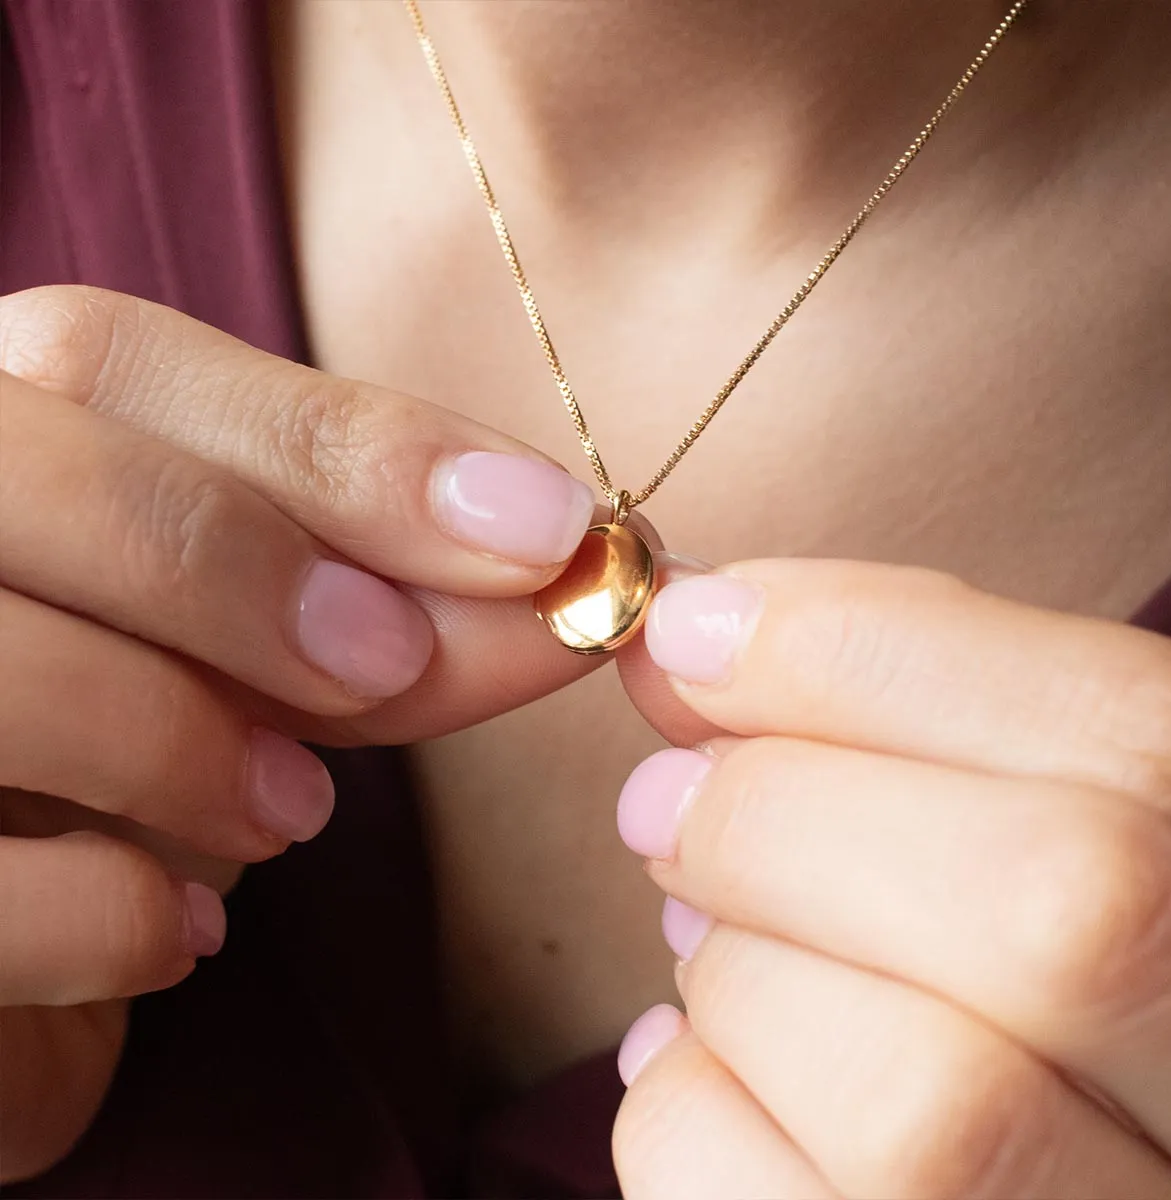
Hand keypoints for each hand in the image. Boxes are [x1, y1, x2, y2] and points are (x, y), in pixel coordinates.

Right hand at [0, 285, 600, 1179]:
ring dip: (192, 746)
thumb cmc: (128, 776)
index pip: (115, 359)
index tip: (547, 530)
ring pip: (1, 670)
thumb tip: (565, 562)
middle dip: (251, 571)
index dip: (350, 445)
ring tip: (294, 815)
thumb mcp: (255, 664)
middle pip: (35, 474)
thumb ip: (387, 605)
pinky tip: (177, 933)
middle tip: (387, 666)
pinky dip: (115, 918)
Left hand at [613, 560, 1170, 1198]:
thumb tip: (701, 634)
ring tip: (708, 936)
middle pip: (1055, 915)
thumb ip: (896, 715)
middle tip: (666, 799)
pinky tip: (713, 1062)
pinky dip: (685, 1106)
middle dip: (787, 818)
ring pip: (919, 1103)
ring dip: (737, 974)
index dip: (874, 648)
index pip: (1142, 736)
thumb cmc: (982, 945)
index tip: (694, 625)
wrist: (1011, 1154)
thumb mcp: (1000, 806)